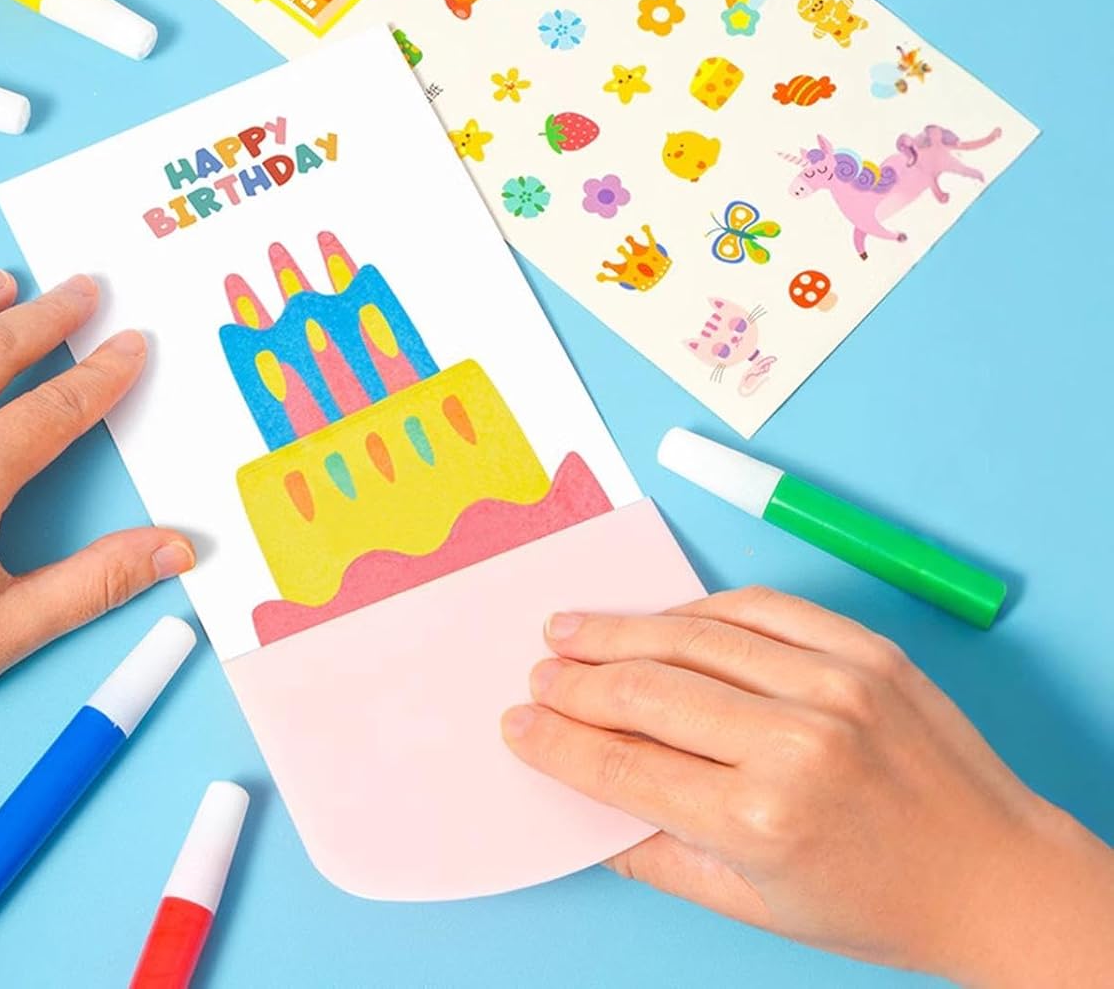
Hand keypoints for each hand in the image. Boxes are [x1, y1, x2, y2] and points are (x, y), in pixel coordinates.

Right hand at [502, 587, 1113, 985]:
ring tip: (572, 628)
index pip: (623, 764)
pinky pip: (760, 608)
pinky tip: (660, 617)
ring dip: (620, 630)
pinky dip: (698, 608)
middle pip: (646, 691)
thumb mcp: (757, 909)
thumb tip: (584, 803)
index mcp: (760, 820)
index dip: (557, 741)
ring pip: (692, 636)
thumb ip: (660, 855)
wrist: (998, 877)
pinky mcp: (863, 649)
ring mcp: (833, 685)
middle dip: (576, 680)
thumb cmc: (878, 904)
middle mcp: (793, 743)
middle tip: (537, 671)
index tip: (518, 722)